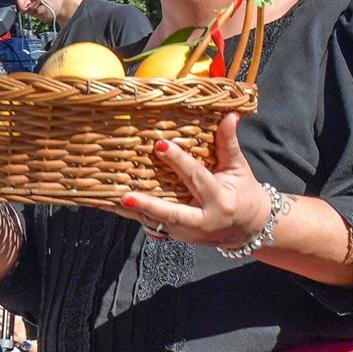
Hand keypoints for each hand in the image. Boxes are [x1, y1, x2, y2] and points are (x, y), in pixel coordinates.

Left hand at [113, 115, 270, 248]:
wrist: (248, 228)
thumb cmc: (243, 193)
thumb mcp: (238, 168)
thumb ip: (228, 144)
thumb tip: (229, 115)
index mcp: (220, 201)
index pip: (196, 177)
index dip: (178, 161)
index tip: (159, 145)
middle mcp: (202, 220)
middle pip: (172, 213)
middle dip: (148, 205)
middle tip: (125, 197)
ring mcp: (187, 232)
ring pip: (155, 222)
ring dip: (130, 212)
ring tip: (105, 200)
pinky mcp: (176, 236)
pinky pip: (151, 224)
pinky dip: (131, 214)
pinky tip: (110, 204)